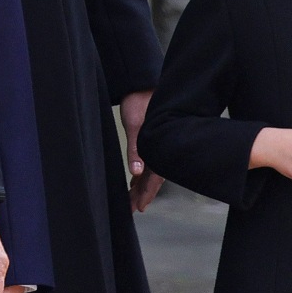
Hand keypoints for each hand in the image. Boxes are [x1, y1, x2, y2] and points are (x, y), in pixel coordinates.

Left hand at [120, 90, 164, 211]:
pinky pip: (147, 162)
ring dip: (141, 186)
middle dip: (142, 194)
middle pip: (151, 179)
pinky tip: (135, 179)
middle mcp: (159, 150)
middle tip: (132, 209)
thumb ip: (136, 150)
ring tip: (132, 199)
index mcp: (159, 149)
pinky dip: (140, 173)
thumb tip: (138, 173)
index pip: (153, 179)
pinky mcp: (149, 140)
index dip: (146, 195)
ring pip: (148, 172)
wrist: (141, 83)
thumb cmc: (139, 102)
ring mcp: (156, 146)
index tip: (138, 208)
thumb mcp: (135, 126)